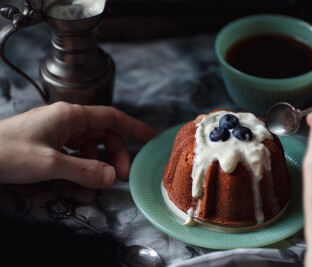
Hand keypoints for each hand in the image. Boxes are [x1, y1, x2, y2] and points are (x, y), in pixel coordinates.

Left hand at [0, 102, 155, 187]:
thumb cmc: (8, 153)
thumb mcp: (49, 164)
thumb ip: (84, 170)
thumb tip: (111, 177)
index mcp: (70, 116)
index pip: (111, 117)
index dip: (133, 127)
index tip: (150, 137)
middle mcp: (67, 120)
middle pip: (103, 133)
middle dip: (115, 154)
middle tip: (119, 176)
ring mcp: (57, 131)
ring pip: (90, 144)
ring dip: (98, 161)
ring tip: (97, 180)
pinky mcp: (49, 143)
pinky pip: (75, 151)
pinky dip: (83, 163)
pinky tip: (79, 176)